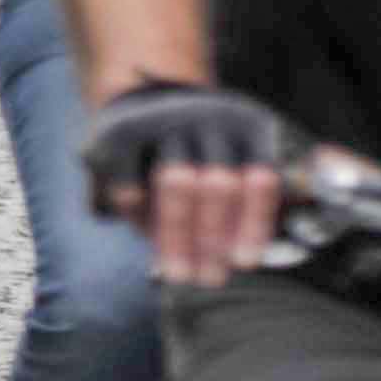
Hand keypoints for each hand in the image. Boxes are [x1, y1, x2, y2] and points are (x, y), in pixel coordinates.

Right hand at [83, 81, 299, 288]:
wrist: (138, 100)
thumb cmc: (196, 154)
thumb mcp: (231, 165)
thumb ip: (242, 205)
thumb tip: (240, 260)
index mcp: (247, 125)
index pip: (260, 178)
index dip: (253, 224)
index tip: (243, 264)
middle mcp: (209, 115)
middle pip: (218, 184)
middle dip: (213, 238)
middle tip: (209, 280)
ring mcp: (164, 117)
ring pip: (176, 183)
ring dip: (177, 237)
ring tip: (178, 274)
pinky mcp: (121, 129)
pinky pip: (132, 182)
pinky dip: (138, 214)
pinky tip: (143, 232)